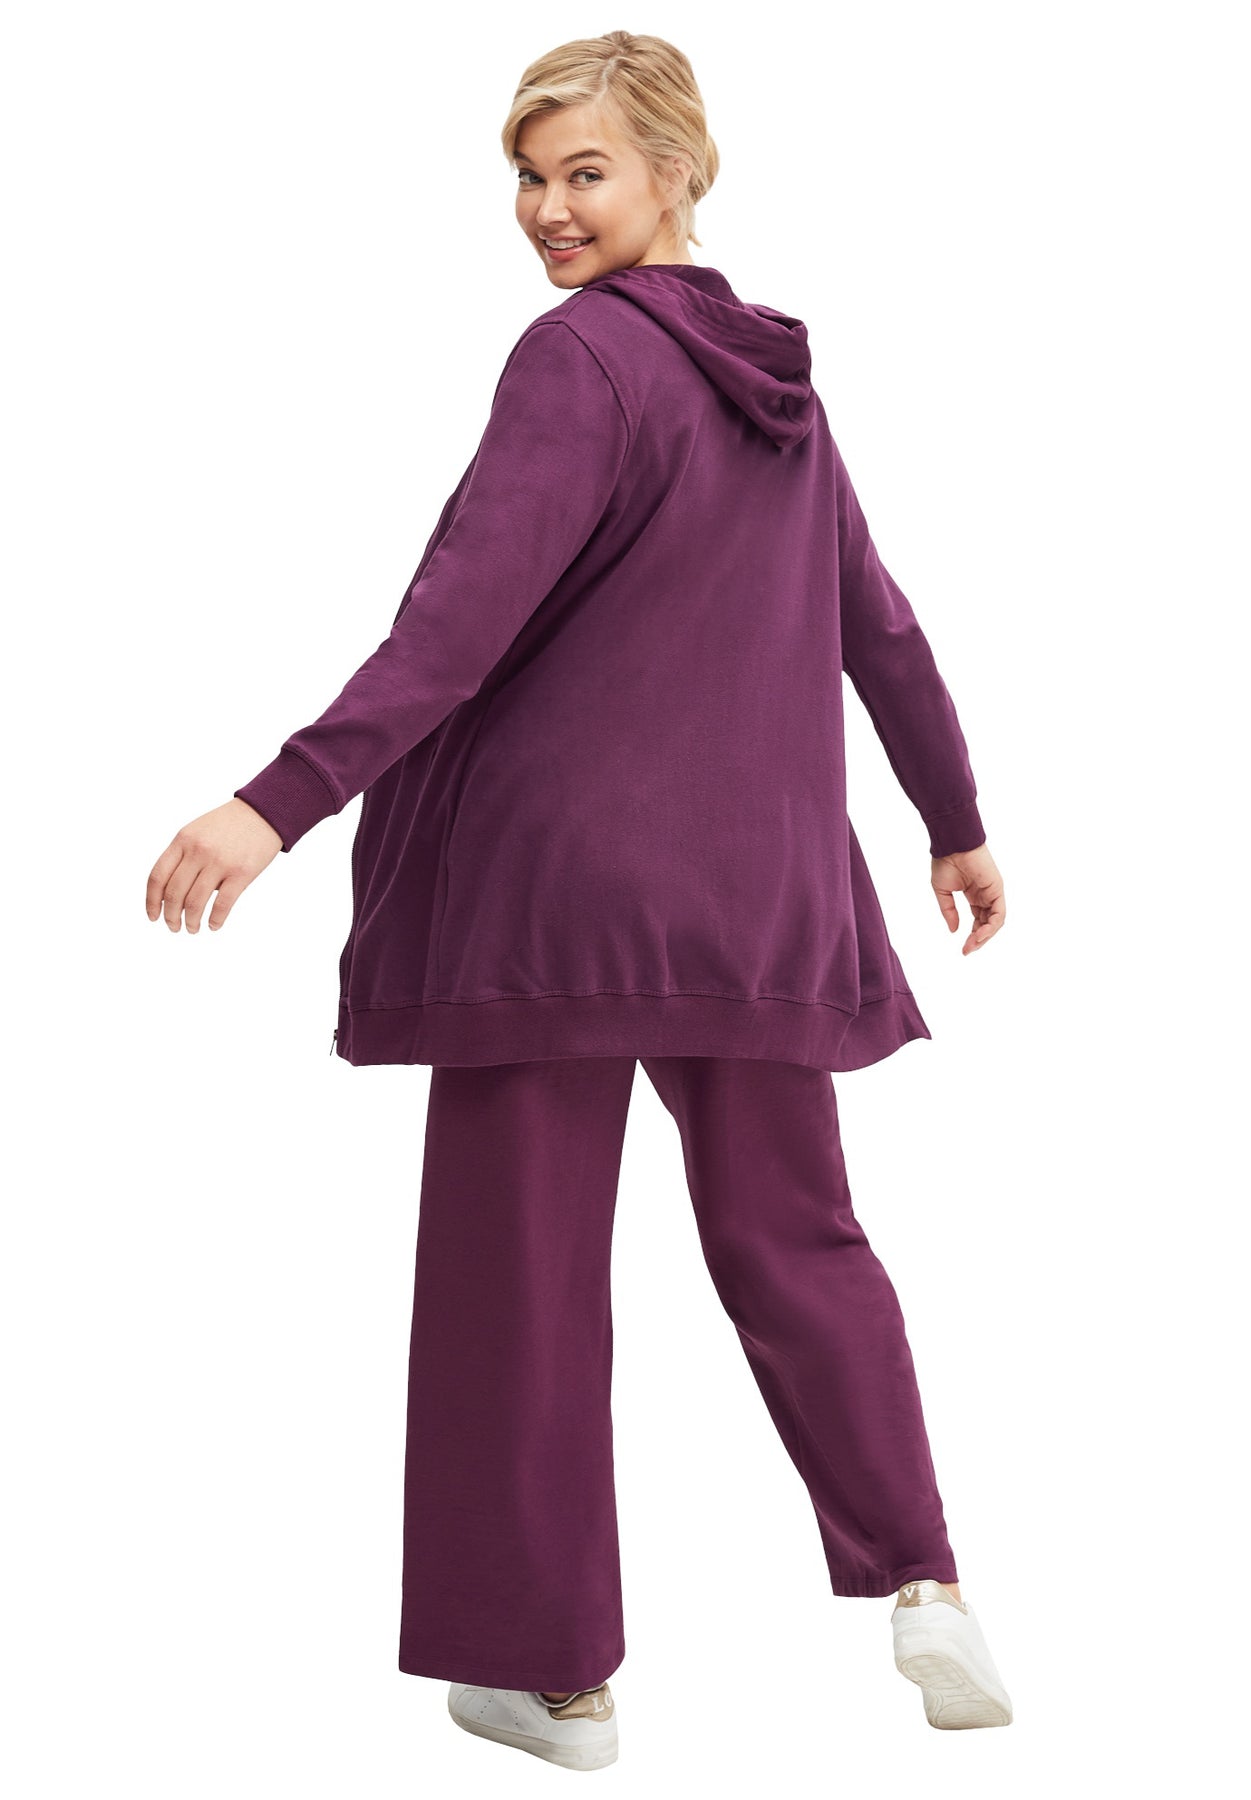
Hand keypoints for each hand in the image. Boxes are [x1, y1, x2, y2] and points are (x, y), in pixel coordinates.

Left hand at [146, 798, 282, 933]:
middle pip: (174, 893)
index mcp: (183, 840)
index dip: (152, 901)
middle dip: (171, 916)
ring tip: (192, 929)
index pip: (158, 877)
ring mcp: (220, 862)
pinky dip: (215, 919)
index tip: (153, 916)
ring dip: (191, 921)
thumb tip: (174, 894)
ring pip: (195, 902)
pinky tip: (213, 925)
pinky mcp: (241, 873)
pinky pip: (223, 904)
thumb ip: (183, 856)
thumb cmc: (230, 824)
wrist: (263, 812)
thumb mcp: (197, 831)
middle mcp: (198, 851)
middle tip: (174, 927)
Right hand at [931, 842, 1004, 954]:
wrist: (952, 844)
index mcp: (975, 895)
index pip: (979, 920)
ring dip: (985, 936)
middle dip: (979, 940)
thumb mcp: (942, 891)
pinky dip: (991, 927)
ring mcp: (993, 892)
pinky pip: (999, 914)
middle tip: (967, 950)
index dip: (972, 935)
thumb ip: (949, 911)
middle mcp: (986, 895)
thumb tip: (954, 930)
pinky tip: (980, 935)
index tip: (963, 949)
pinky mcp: (997, 889)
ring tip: (971, 945)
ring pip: (995, 922)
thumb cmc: (945, 861)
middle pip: (988, 923)